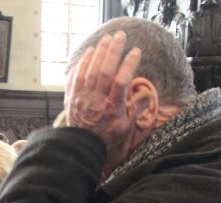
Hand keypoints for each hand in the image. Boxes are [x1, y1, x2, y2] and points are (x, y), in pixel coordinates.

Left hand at [65, 30, 141, 175]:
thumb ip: (136, 109)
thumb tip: (148, 94)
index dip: (128, 64)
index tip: (136, 51)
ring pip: (90, 70)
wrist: (81, 148)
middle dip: (113, 51)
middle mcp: (96, 100)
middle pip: (104, 70)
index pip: (121, 80)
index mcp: (112, 107)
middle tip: (121, 36)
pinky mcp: (72, 98)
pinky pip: (76, 77)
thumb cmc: (106, 139)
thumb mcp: (126, 127)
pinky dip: (82, 63)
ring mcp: (83, 98)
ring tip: (107, 39)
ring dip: (99, 52)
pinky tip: (89, 52)